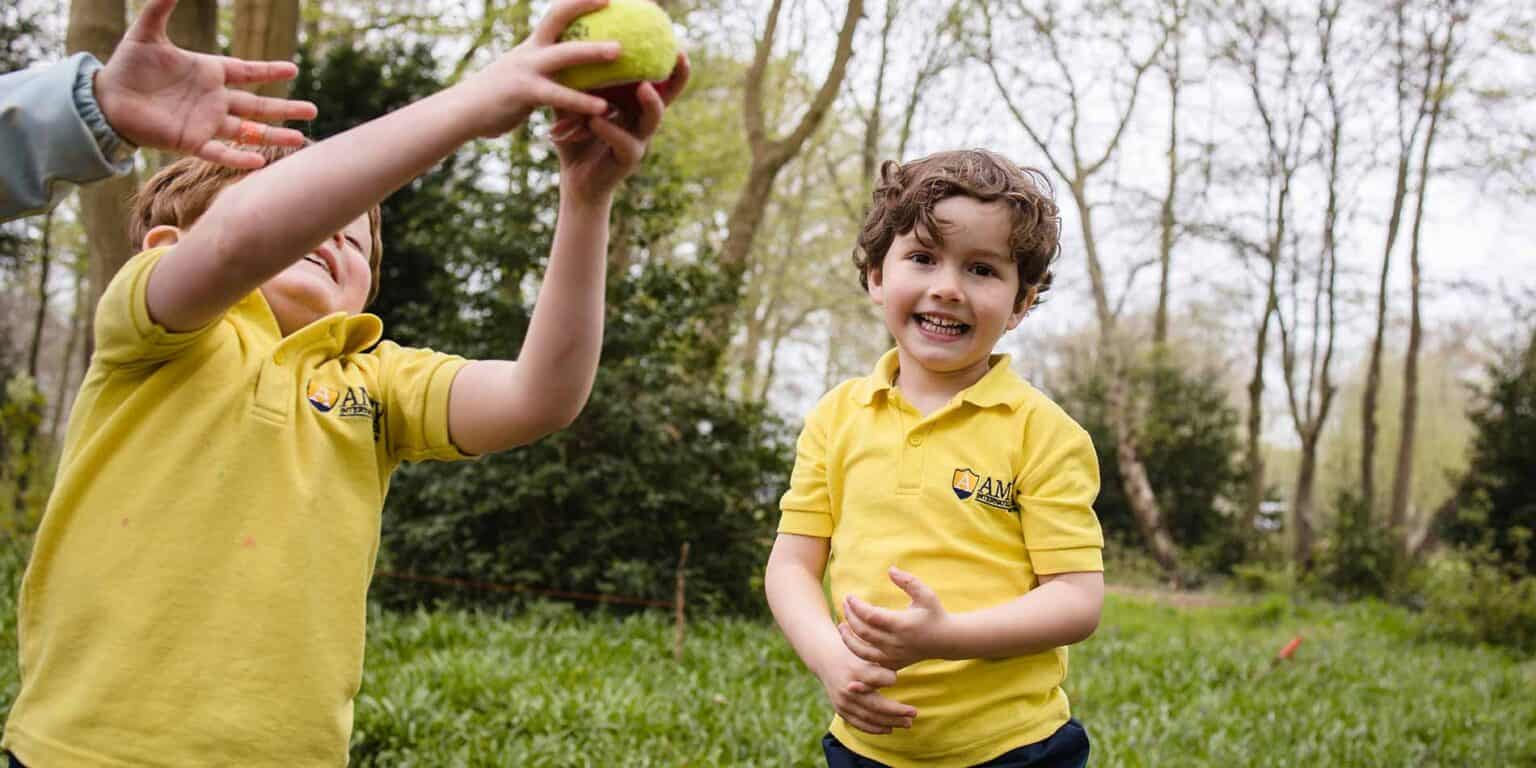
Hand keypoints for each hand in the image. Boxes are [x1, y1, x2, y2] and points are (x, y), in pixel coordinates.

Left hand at [92, 0, 316, 168]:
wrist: (105, 99)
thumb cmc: (127, 66)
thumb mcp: (146, 33)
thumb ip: (160, 8)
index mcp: (209, 73)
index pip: (247, 71)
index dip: (269, 70)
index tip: (292, 69)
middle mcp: (213, 100)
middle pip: (257, 106)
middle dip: (285, 108)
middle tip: (312, 110)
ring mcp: (205, 122)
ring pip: (247, 131)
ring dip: (273, 135)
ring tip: (300, 139)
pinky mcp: (190, 142)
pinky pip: (220, 152)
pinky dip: (238, 157)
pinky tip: (258, 162)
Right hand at [457, 0, 626, 138]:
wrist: (463, 113)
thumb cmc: (498, 98)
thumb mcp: (522, 76)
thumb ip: (544, 71)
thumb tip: (569, 72)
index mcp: (531, 46)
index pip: (556, 13)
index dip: (578, 1)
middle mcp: (529, 51)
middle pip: (558, 19)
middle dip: (583, 5)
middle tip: (612, 1)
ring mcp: (526, 70)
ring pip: (564, 55)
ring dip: (592, 51)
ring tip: (620, 51)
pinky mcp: (524, 93)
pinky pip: (558, 95)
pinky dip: (581, 100)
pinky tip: (603, 107)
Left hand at [549, 53, 689, 203]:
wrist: (575, 180)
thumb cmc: (577, 139)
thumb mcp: (574, 105)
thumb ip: (577, 83)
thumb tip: (563, 49)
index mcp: (634, 105)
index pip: (658, 79)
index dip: (670, 61)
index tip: (676, 40)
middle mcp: (642, 121)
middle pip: (669, 97)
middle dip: (678, 77)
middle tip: (680, 55)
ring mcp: (639, 141)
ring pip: (652, 120)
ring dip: (651, 103)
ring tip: (642, 87)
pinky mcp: (628, 160)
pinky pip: (624, 142)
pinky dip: (610, 130)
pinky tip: (596, 120)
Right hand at [817, 644, 916, 734]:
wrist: (826, 657)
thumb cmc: (852, 653)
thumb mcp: (865, 651)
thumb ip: (879, 665)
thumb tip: (894, 680)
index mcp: (855, 670)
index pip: (877, 678)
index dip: (890, 679)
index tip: (900, 682)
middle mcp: (848, 689)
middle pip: (876, 705)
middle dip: (897, 712)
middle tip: (914, 713)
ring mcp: (842, 702)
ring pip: (869, 717)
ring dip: (890, 722)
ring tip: (907, 723)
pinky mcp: (840, 709)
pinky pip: (859, 723)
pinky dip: (875, 729)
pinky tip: (889, 729)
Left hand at [839, 567, 952, 670]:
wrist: (947, 641)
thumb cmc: (935, 613)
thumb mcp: (926, 594)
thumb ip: (908, 581)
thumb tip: (890, 569)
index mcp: (902, 625)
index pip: (871, 616)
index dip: (856, 606)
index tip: (849, 596)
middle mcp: (896, 643)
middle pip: (863, 632)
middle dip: (850, 617)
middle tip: (844, 605)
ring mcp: (894, 656)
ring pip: (863, 651)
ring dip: (848, 639)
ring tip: (841, 626)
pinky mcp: (894, 664)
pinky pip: (870, 662)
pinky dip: (858, 652)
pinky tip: (852, 640)